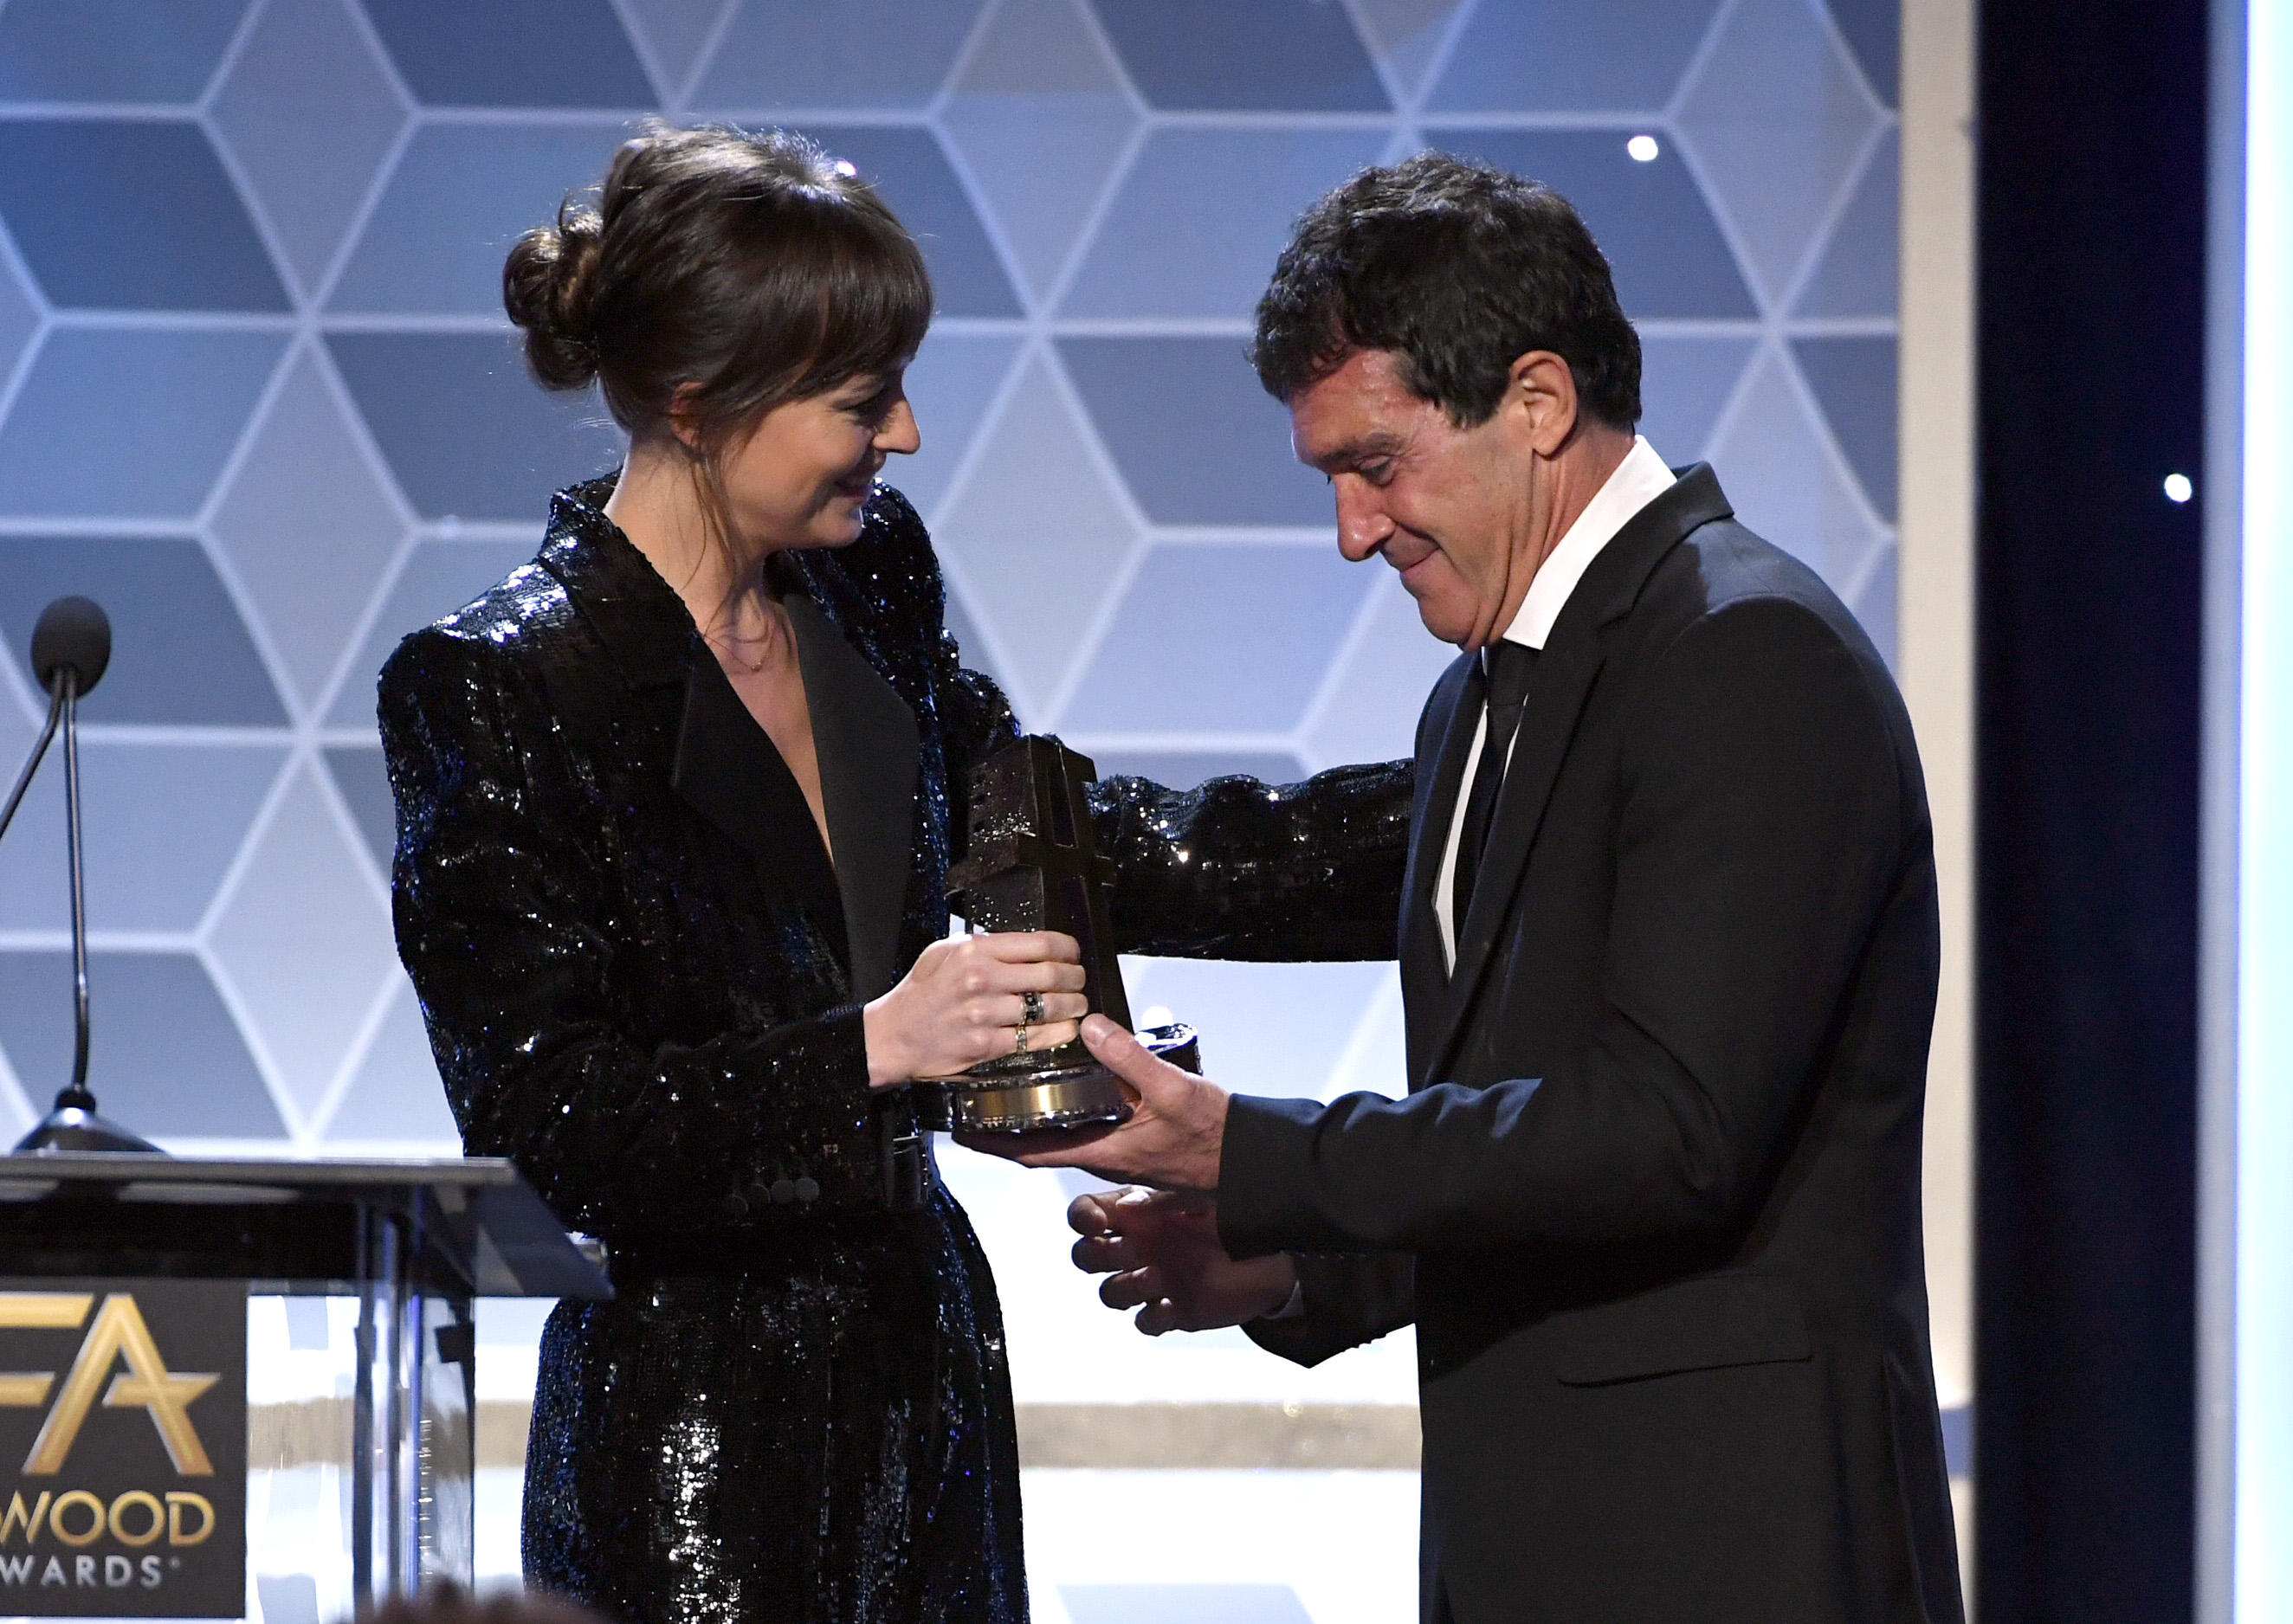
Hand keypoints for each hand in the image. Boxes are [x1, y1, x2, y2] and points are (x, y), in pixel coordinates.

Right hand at [862, 931, 1085, 1085]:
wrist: (893, 1036)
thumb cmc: (920, 993)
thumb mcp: (943, 952)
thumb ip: (983, 943)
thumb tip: (1022, 943)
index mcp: (975, 952)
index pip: (1041, 944)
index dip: (1068, 948)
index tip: (1074, 954)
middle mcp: (982, 980)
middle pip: (1051, 975)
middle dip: (1076, 978)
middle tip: (1080, 980)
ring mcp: (984, 1015)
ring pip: (1048, 1008)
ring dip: (1073, 1006)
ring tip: (1078, 1004)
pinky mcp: (986, 1045)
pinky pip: (1034, 1038)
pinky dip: (1058, 1033)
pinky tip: (1066, 1028)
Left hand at [962, 1014, 1229, 1190]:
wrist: (1249, 1161)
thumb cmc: (1213, 1136)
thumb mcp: (1171, 1090)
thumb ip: (1129, 1057)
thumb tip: (1089, 1026)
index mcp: (1101, 1151)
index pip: (1030, 1151)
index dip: (992, 1142)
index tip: (961, 1127)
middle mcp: (1103, 1154)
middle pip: (1039, 1143)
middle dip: (1006, 1124)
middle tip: (978, 1096)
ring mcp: (1118, 1148)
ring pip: (1063, 1134)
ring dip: (1036, 1115)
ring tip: (1014, 1084)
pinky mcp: (1134, 1140)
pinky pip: (1089, 1126)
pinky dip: (1070, 1108)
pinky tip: (1073, 1083)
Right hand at [1070, 1187, 1295, 1334]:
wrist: (1275, 1258)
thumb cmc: (1234, 1217)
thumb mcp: (1203, 1197)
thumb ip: (1166, 1200)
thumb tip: (1128, 1207)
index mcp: (1138, 1212)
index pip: (1088, 1212)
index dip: (1082, 1218)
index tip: (1096, 1222)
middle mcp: (1138, 1246)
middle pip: (1087, 1256)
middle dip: (1096, 1256)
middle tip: (1129, 1250)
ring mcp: (1152, 1281)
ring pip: (1110, 1292)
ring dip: (1126, 1287)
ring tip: (1157, 1277)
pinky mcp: (1172, 1312)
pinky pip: (1145, 1321)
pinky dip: (1152, 1317)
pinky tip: (1172, 1306)